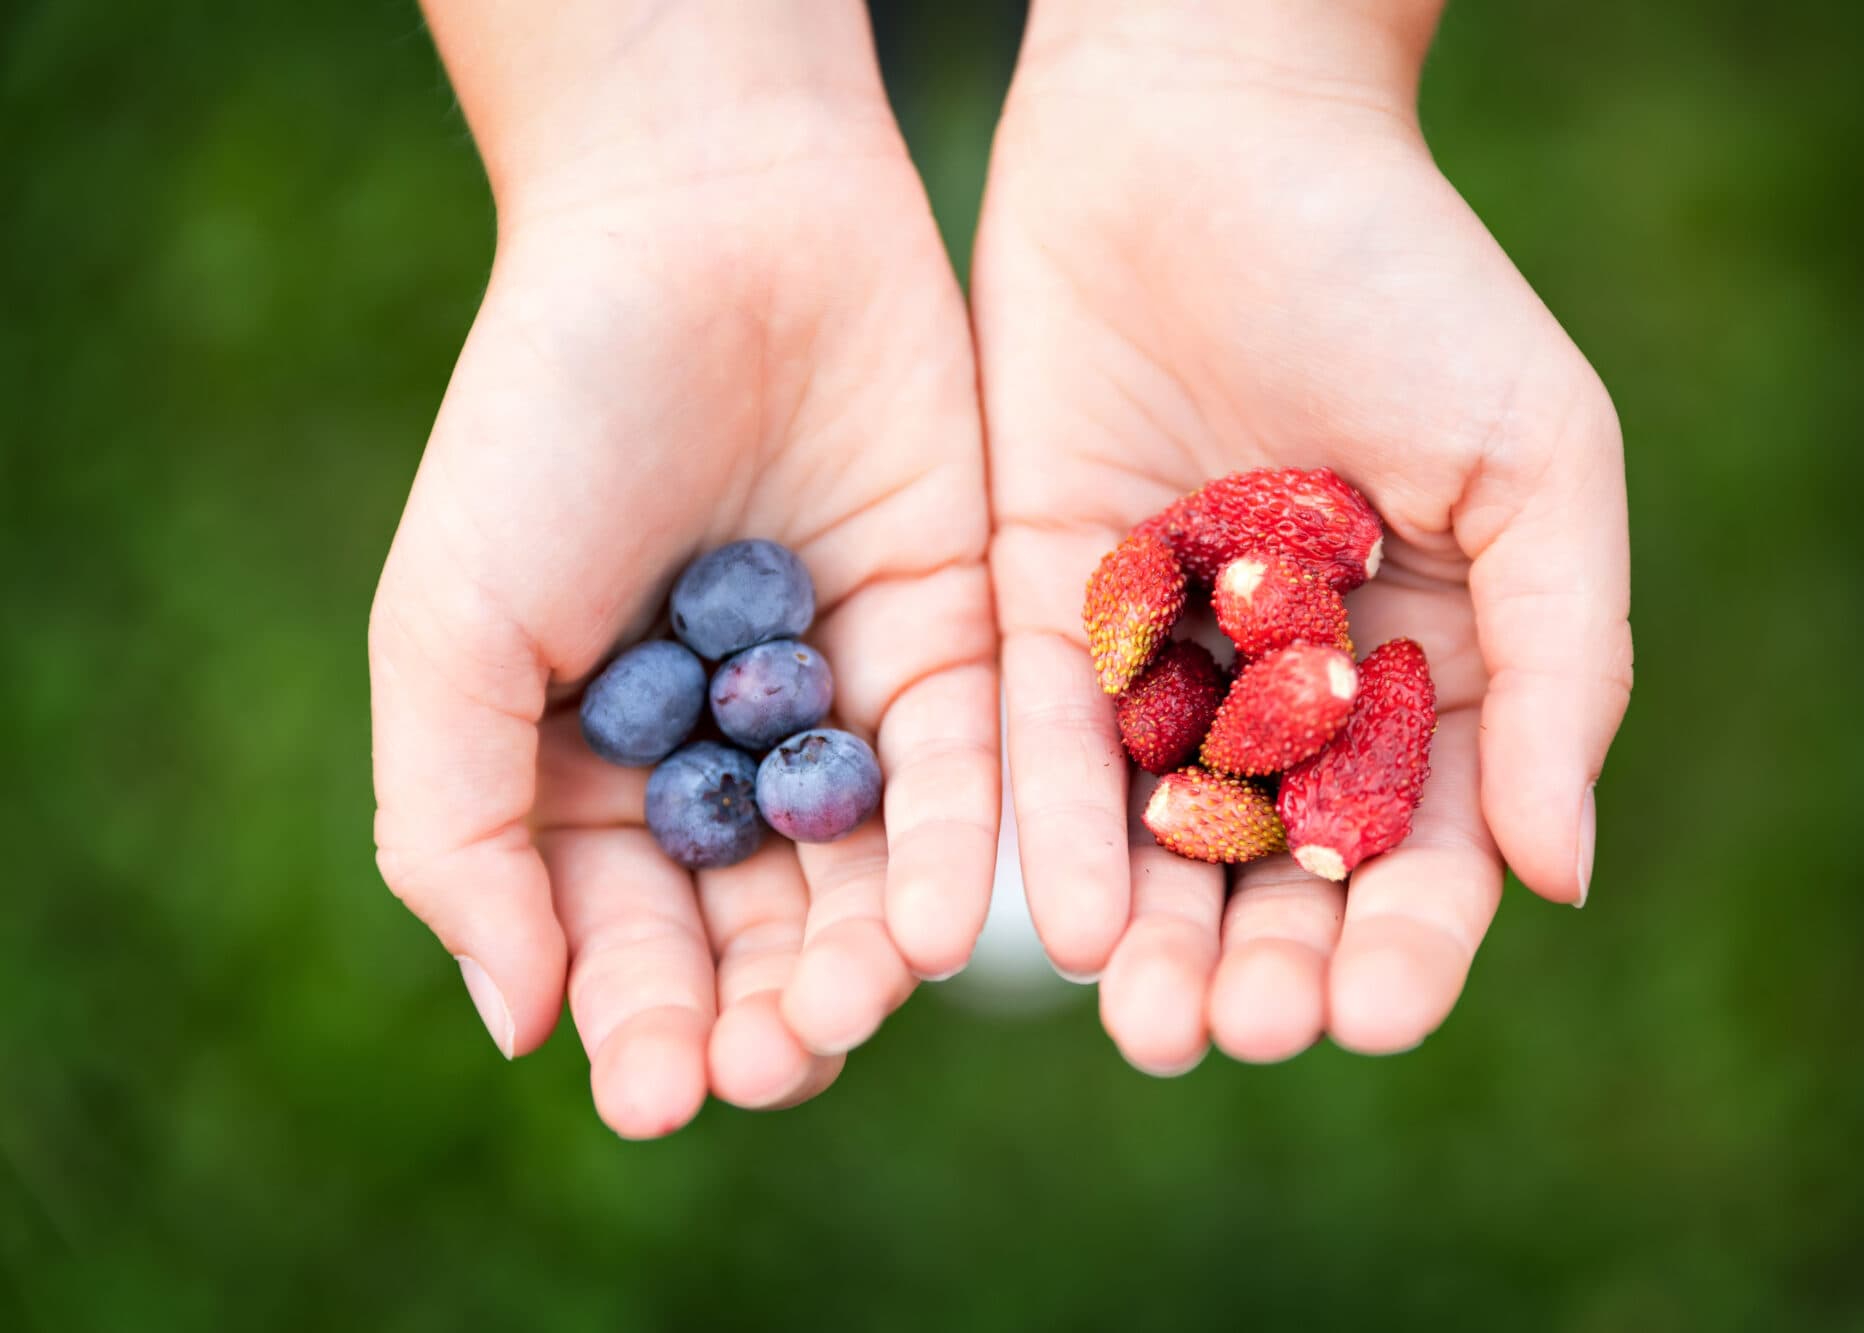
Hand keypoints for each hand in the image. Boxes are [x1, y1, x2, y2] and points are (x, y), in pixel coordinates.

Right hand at [371, 6, 995, 1134]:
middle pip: (756, 932)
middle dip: (763, 1012)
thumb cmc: (545, 423)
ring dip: (858, 962)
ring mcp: (842, 706)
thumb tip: (521, 1025)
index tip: (656, 1094)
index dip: (639, 1023)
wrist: (705, 229)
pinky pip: (961, 776)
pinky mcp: (953, 644)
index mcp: (588, 771)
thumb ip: (457, 830)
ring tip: (847, 1013)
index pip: (623, 942)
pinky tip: (934, 932)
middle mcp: (725, 759)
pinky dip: (947, 854)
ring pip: (863, 876)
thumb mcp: (448, 627)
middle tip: (771, 1061)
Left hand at [977, 0, 1631, 1070]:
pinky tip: (1057, 926)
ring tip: (1150, 1027)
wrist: (1208, 133)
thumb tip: (1563, 877)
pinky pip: (1040, 742)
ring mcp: (1155, 652)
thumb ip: (1561, 662)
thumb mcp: (1534, 461)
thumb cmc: (1404, 280)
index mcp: (1421, 660)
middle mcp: (1282, 681)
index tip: (1383, 1011)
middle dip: (1264, 960)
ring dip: (1152, 937)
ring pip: (1152, 831)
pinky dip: (1051, 830)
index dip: (1410, 937)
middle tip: (1240, 1032)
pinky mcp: (1034, 603)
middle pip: (1275, 865)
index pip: (1418, 838)